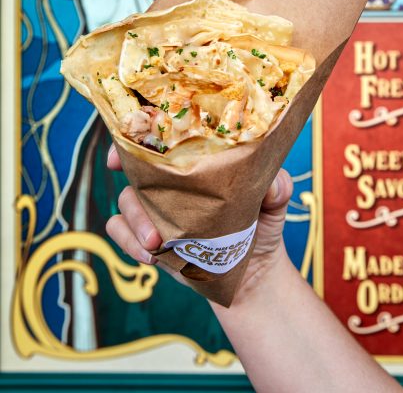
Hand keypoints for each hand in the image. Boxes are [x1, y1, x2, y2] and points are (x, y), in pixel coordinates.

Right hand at [105, 144, 293, 299]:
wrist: (253, 273)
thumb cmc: (262, 225)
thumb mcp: (275, 202)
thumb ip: (277, 187)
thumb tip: (272, 182)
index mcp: (195, 162)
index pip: (160, 138)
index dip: (138, 134)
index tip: (127, 147)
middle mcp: (171, 181)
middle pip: (134, 168)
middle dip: (132, 184)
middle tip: (150, 209)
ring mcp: (156, 209)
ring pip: (125, 202)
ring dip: (135, 222)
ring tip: (157, 244)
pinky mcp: (148, 239)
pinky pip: (119, 232)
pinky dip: (128, 243)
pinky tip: (151, 257)